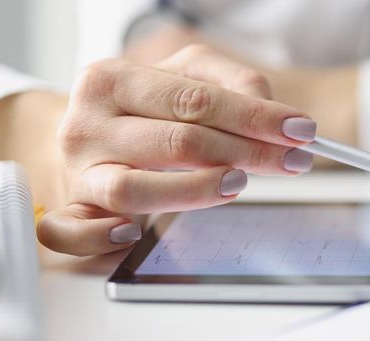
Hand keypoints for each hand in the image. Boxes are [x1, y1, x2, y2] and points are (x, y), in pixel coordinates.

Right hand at [38, 45, 317, 255]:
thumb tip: (270, 109)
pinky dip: (102, 236)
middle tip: (290, 161)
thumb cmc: (145, 107)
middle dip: (246, 153)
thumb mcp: (186, 75)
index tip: (299, 130)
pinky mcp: (73, 210)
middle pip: (177, 143)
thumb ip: (231, 81)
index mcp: (113, 80)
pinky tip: (134, 233)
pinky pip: (70, 231)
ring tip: (238, 184)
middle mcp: (88, 125)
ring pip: (132, 188)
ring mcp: (78, 171)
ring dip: (194, 191)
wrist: (86, 132)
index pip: (195, 99)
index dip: (254, 116)